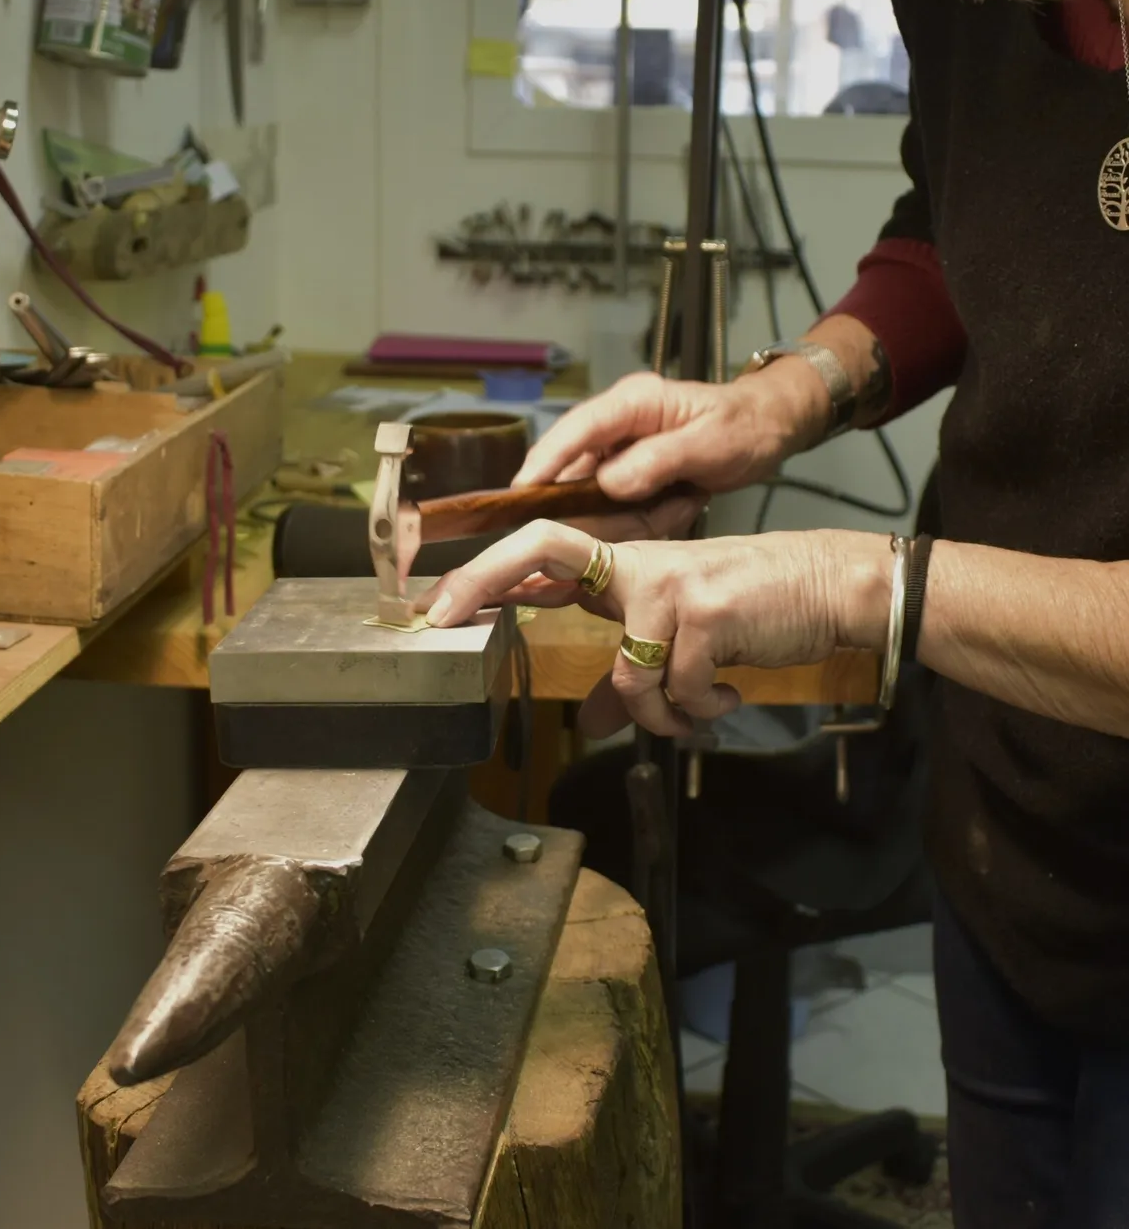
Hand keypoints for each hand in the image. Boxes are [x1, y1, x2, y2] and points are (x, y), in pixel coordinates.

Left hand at [415, 520, 890, 737]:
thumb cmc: (756, 606)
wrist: (834, 586)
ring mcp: (668, 583)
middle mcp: (638, 565)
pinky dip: (699, 710)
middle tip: (443, 616)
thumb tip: (594, 723)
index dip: (487, 570)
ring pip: (625, 676)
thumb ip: (632, 673)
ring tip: (696, 709)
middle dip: (483, 579)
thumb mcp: (684, 637)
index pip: (543, 549)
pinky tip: (725, 695)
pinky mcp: (704, 613)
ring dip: (659, 715)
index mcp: (627, 567)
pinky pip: (674, 691)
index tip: (438, 603)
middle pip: (541, 550)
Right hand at [515, 366, 830, 498]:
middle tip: (645, 518)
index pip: (574, 430)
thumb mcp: (711, 443)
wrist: (770, 425)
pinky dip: (640, 517)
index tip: (521, 494)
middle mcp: (615, 421)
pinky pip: (615, 503)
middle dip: (599, 506)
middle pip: (575, 469)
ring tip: (680, 506)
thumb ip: (660, 460)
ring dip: (629, 515)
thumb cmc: (745, 427)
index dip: (544, 463)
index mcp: (632, 402)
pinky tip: (679, 508)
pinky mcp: (624, 468)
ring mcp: (617, 446)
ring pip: (595, 493)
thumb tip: (609, 483)